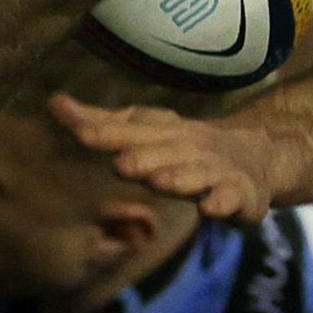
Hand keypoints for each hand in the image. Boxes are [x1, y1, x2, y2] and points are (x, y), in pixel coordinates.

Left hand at [50, 94, 293, 222]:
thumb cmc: (186, 148)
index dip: (105, 131)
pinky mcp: (240, 194)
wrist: (258, 156)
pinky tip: (210, 209)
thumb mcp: (147, 131)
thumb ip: (103, 123)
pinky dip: (222, 203)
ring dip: (180, 178)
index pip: (130, 130)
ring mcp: (216, 170)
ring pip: (197, 175)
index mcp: (163, 133)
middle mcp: (188, 147)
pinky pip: (231, 199)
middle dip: (145, 157)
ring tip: (162, 182)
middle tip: (121, 163)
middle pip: (165, 152)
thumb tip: (54, 102)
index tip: (77, 130)